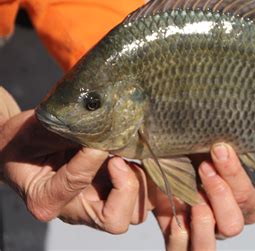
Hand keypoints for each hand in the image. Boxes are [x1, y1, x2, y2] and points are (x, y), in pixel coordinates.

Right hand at [0, 110, 151, 232]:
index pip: (76, 182)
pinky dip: (145, 179)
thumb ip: (65, 131)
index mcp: (46, 199)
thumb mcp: (34, 132)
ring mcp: (96, 204)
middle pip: (114, 219)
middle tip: (118, 159)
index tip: (98, 141)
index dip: (91, 158)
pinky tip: (136, 156)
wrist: (25, 149)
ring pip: (134, 213)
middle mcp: (74, 210)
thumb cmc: (25, 142)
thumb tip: (101, 119)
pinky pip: (140, 198)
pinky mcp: (111, 195)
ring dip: (139, 184)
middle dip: (126, 187)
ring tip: (125, 157)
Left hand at [151, 143, 254, 250]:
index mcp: (244, 204)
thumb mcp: (213, 150)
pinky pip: (178, 246)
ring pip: (208, 246)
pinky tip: (168, 199)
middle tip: (205, 167)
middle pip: (232, 225)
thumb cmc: (198, 155)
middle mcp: (225, 224)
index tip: (219, 149)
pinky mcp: (178, 242)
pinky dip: (174, 225)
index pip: (248, 198)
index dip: (234, 175)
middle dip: (220, 195)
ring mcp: (203, 236)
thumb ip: (222, 150)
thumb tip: (223, 139)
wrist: (169, 165)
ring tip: (189, 192)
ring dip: (200, 218)